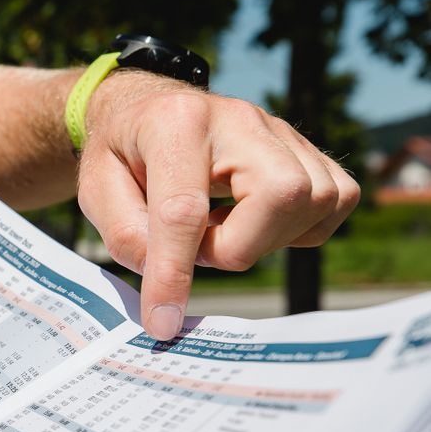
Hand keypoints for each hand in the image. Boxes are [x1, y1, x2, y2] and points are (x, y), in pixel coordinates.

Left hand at [77, 70, 359, 339]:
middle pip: (282, 194)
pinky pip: (334, 199)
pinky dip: (297, 229)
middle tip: (198, 248)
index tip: (163, 321)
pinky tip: (252, 224)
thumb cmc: (120, 154)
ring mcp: (280, 130)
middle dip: (240, 245)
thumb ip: (127, 237)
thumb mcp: (97, 192)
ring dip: (265, 239)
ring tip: (220, 231)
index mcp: (175, 123)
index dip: (174, 273)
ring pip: (316, 198)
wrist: (144, 110)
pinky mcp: (306, 148)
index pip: (184, 210)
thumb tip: (168, 284)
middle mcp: (238, 119)